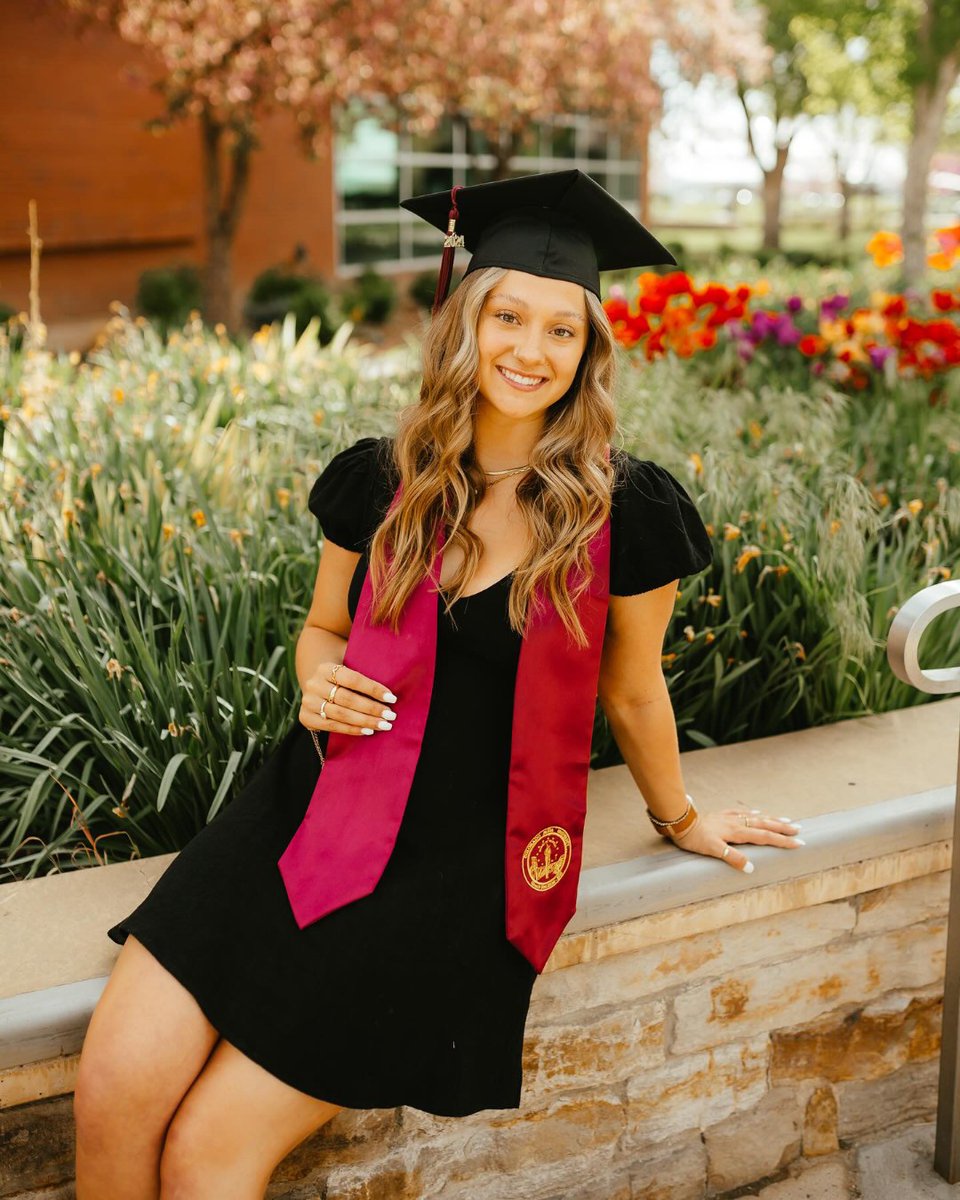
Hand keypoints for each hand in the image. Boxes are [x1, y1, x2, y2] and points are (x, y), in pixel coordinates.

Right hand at [301, 662, 397, 737]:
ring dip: (365, 721)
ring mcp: (308, 702)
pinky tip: (367, 731)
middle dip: (372, 709)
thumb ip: (365, 670)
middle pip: (347, 699)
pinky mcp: (306, 717)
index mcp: (325, 668)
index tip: (392, 698)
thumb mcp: (349, 666)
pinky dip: (352, 730)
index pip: (353, 679)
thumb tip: (393, 681)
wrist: (316, 684)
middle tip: (390, 716)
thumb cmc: (342, 677)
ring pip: (340, 714)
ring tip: (383, 725)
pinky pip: (332, 726)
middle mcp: (314, 684)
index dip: (373, 689)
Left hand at [667, 807, 803, 872]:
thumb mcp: (713, 850)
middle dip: (782, 828)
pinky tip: (757, 812)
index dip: (782, 841)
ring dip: (772, 819)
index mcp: (737, 832)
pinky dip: (752, 813)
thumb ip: (732, 858)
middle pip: (764, 824)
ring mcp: (729, 818)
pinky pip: (741, 812)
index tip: (799, 844)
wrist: (680, 821)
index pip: (765, 837)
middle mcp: (736, 823)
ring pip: (756, 817)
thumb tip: (750, 868)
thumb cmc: (694, 838)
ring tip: (786, 819)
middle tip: (799, 830)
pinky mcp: (721, 815)